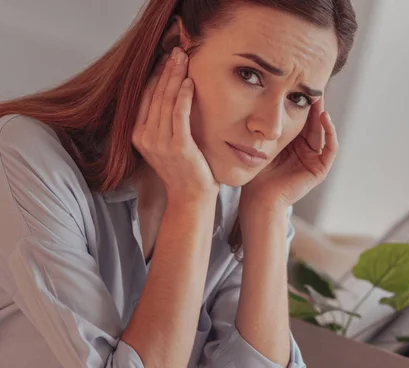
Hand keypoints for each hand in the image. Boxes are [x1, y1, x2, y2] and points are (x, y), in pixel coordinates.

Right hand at [132, 47, 218, 202]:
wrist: (190, 197)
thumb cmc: (184, 169)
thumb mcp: (167, 144)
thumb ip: (163, 123)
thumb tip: (171, 94)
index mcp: (139, 135)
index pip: (145, 97)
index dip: (156, 75)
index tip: (166, 58)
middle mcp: (145, 137)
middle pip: (155, 95)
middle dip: (167, 70)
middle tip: (178, 51)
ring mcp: (160, 143)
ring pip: (166, 101)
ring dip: (176, 77)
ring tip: (185, 59)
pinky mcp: (178, 146)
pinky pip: (179, 115)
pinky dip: (184, 97)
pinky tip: (190, 82)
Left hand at [242, 97, 337, 207]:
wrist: (259, 198)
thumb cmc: (256, 173)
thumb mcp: (262, 143)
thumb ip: (267, 127)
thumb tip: (264, 98)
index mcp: (291, 143)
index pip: (299, 119)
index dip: (300, 104)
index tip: (297, 86)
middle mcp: (304, 150)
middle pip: (313, 123)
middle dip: (313, 106)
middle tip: (312, 87)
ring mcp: (313, 160)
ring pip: (322, 132)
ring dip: (322, 115)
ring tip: (318, 100)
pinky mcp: (319, 170)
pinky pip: (330, 149)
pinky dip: (330, 133)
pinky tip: (324, 118)